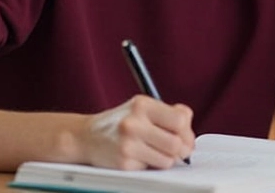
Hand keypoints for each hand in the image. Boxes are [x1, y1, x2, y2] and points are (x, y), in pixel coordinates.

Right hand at [76, 96, 194, 169]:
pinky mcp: (123, 163)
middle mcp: (134, 123)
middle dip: (179, 150)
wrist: (86, 136)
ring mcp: (128, 144)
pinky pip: (151, 170)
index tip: (183, 137)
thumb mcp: (142, 108)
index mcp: (142, 105)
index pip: (180, 120)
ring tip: (152, 152)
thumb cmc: (120, 123)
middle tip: (174, 150)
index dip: (186, 132)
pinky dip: (148, 166)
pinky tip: (137, 157)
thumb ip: (169, 113)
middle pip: (176, 143)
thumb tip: (189, 132)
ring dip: (165, 159)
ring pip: (167, 160)